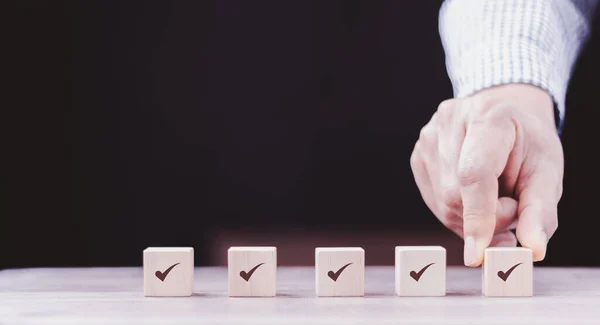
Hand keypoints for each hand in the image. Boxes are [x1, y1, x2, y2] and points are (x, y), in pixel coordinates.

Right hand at [410, 84, 563, 265]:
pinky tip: (474, 198)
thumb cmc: (528, 143)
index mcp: (488, 117)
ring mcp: (428, 137)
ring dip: (471, 217)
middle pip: (455, 195)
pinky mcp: (418, 156)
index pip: (474, 174)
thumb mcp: (547, 172)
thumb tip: (533, 249)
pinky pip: (434, 201)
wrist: (506, 116)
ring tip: (495, 199)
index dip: (477, 217)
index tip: (479, 254)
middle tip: (512, 209)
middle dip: (485, 218)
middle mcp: (450, 122)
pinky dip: (457, 211)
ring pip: (442, 203)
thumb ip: (541, 212)